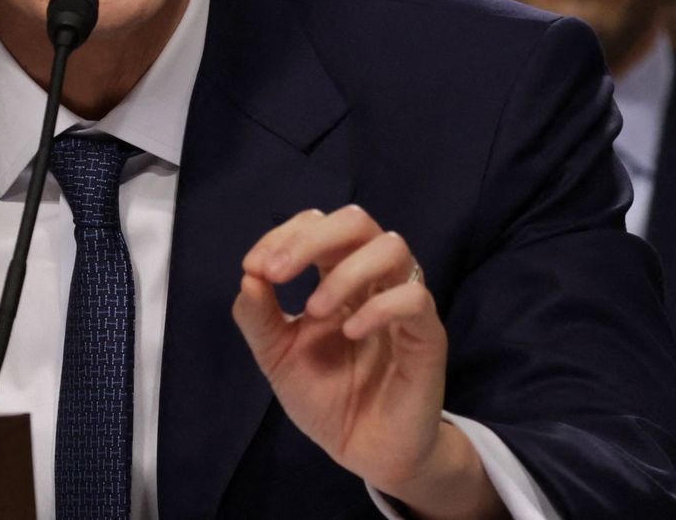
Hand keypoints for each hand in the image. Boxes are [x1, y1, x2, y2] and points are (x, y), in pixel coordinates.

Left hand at [232, 206, 501, 518]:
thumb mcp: (277, 357)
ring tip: (314, 311)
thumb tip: (248, 275)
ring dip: (345, 271)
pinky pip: (413, 299)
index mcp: (337, 276)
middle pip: (356, 221)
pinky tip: (349, 332)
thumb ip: (258, 317)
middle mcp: (374, 281)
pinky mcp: (427, 337)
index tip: (254, 267)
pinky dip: (378, 308)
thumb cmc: (326, 399)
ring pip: (392, 247)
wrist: (364, 453)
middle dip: (311, 238)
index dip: (284, 236)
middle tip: (276, 272)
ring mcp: (403, 305)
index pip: (317, 225)